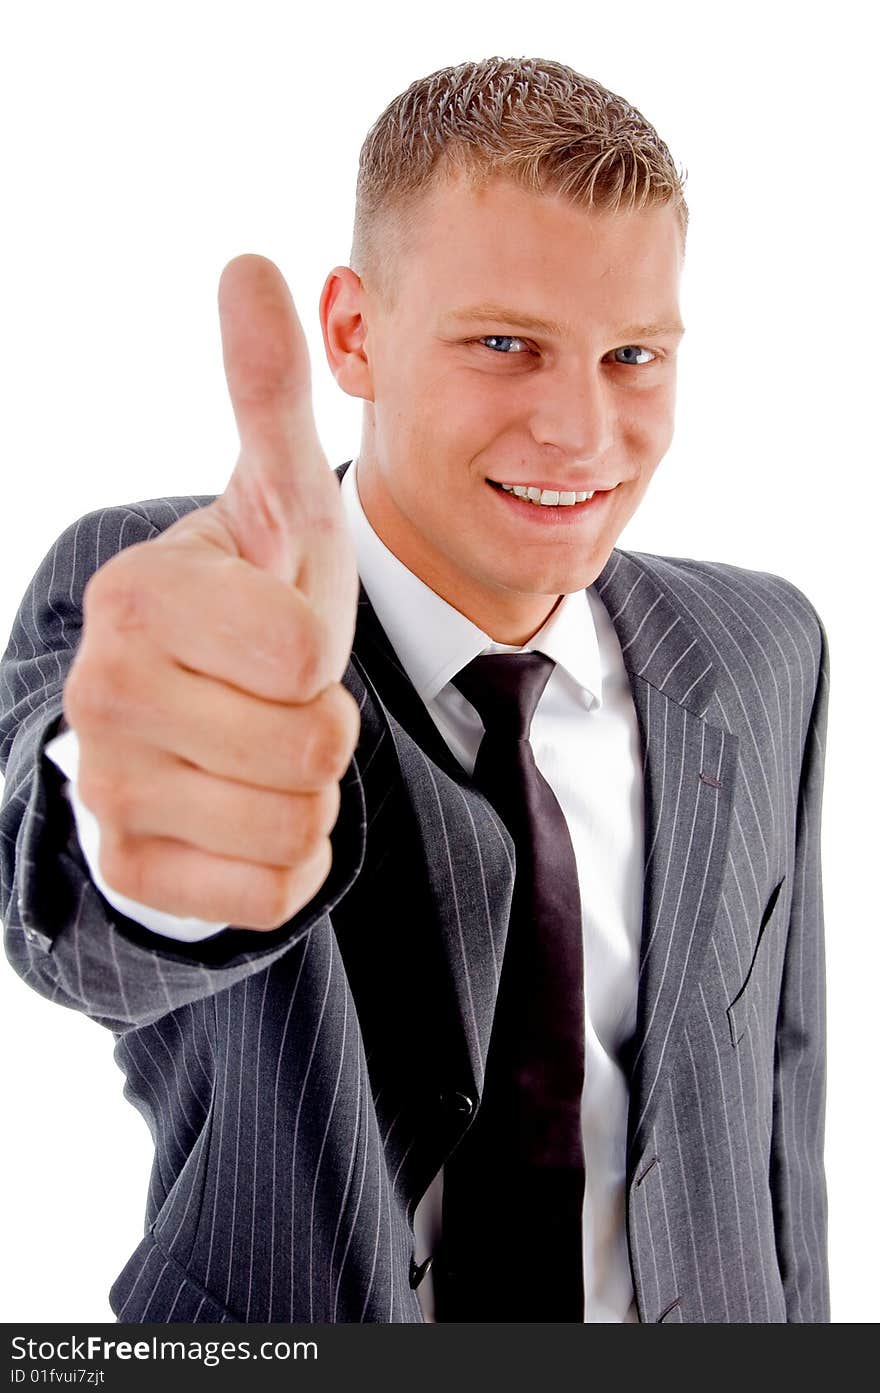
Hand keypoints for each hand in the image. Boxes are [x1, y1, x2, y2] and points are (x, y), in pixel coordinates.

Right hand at [63, 255, 360, 930]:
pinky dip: (288, 860)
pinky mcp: (132, 869)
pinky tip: (246, 811)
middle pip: (310, 746)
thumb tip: (250, 263)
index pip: (304, 657)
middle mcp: (102, 692)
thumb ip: (267, 395)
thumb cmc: (252, 606)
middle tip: (274, 700)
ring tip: (262, 749)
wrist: (200, 716)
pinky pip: (272, 891)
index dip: (319, 651)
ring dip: (308, 790)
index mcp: (141, 597)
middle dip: (321, 727)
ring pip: (294, 823)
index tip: (276, 635)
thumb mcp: (274, 502)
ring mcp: (108, 788)